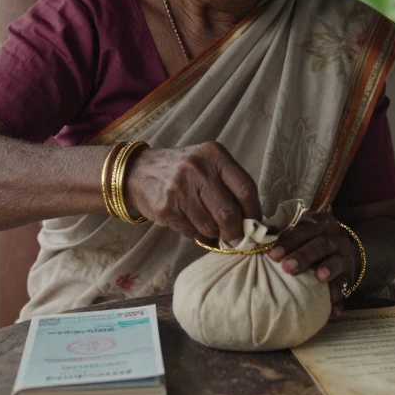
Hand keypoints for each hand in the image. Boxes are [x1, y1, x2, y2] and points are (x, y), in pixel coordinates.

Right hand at [122, 141, 262, 245]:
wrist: (139, 171)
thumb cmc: (183, 170)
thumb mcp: (208, 164)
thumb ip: (230, 185)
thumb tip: (252, 222)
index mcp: (214, 155)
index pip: (246, 189)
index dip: (254, 213)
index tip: (255, 226)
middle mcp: (198, 169)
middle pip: (229, 213)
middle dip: (236, 232)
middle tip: (236, 239)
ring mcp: (180, 189)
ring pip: (211, 227)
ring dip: (215, 234)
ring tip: (210, 227)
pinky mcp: (166, 208)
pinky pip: (192, 232)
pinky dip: (198, 235)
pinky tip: (193, 224)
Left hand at [267, 212, 355, 319]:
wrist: (338, 246)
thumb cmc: (309, 239)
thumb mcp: (300, 231)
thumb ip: (283, 236)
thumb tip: (255, 244)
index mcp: (321, 223)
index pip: (304, 230)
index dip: (288, 242)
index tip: (272, 255)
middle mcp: (336, 238)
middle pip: (320, 245)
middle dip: (304, 256)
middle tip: (287, 268)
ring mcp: (345, 258)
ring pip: (337, 263)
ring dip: (328, 270)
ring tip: (318, 278)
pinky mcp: (349, 278)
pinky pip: (345, 289)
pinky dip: (338, 300)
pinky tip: (331, 309)